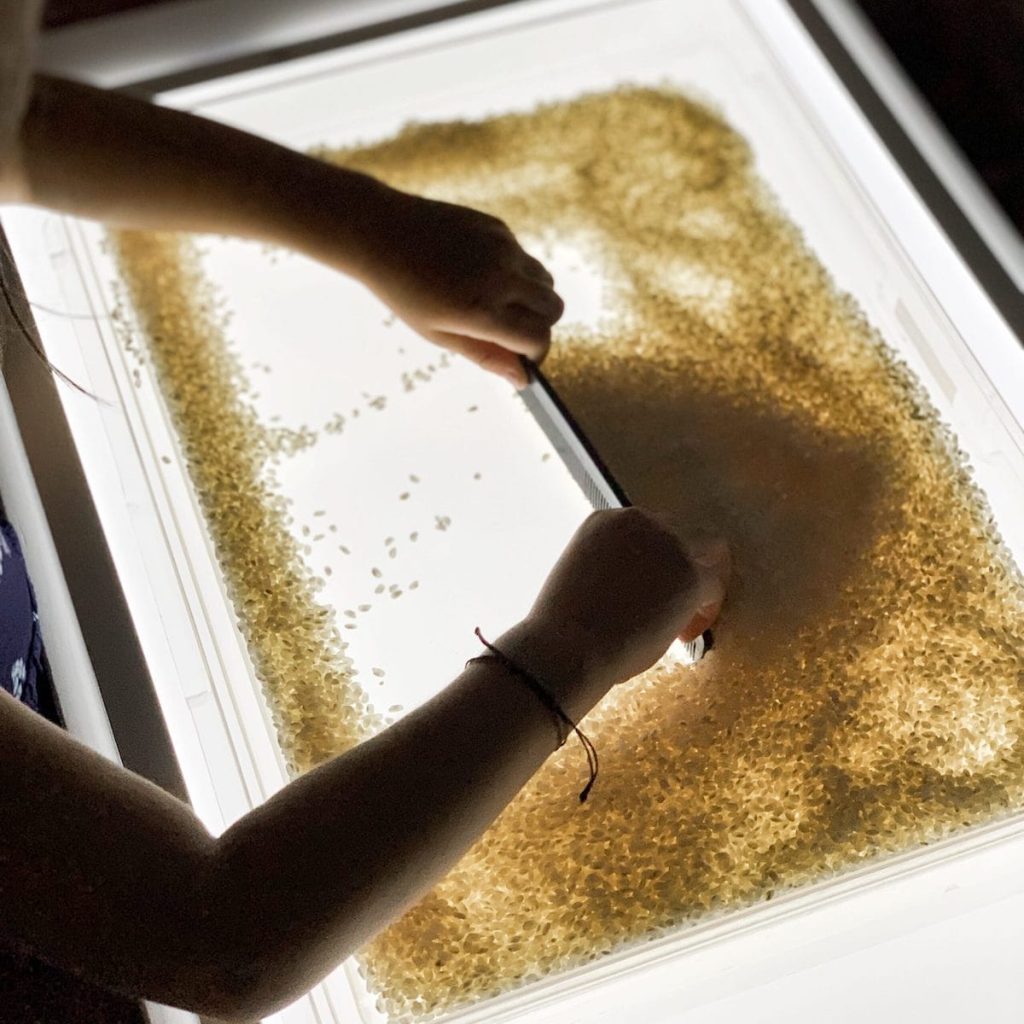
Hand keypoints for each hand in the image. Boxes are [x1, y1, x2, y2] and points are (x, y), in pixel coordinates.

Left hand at [351, 185, 563, 386]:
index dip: (536, 353)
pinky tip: (478, 272)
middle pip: (554, 308)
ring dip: (533, 298)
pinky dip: (514, 272)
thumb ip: (486, 356)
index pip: (538, 337)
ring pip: (545, 281)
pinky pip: (524, 258)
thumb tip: (523, 380)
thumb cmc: (404, 292)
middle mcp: (499, 276)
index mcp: (481, 310)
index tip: (525, 358)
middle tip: (513, 332)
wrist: (380, 232)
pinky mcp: (498, 227)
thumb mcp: (439, 334)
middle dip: (541, 325)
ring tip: (497, 302)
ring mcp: (502, 248)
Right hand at [498, 508, 729, 719]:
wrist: (566, 646)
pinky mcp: (689, 573)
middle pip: (679, 534)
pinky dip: (704, 612)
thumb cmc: (564, 628)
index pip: (647, 531)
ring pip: (708, 551)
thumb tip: (638, 591)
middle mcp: (639, 521)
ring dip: (700, 580)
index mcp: (606, 520)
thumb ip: (613, 570)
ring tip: (686, 618)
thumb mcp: (584, 579)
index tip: (644, 595)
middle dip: (679, 568)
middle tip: (671, 606)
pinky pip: (714, 587)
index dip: (652, 563)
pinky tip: (683, 636)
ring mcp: (667, 543)